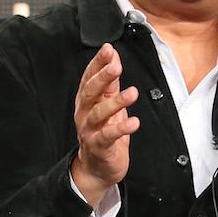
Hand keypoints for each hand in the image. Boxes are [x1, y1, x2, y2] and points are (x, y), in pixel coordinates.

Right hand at [71, 43, 137, 206]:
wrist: (97, 167)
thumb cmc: (103, 132)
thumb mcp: (107, 104)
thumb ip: (110, 82)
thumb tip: (114, 57)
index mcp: (86, 100)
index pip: (89, 77)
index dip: (97, 63)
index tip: (108, 49)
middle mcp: (84, 113)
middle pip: (90, 92)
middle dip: (103, 77)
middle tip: (116, 66)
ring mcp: (89, 130)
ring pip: (98, 113)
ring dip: (115, 102)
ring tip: (132, 93)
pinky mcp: (98, 146)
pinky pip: (108, 136)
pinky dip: (121, 128)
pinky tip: (134, 122)